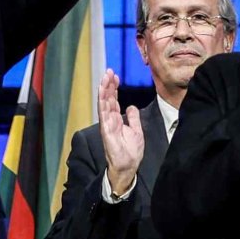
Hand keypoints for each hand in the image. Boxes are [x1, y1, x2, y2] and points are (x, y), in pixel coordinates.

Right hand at [98, 66, 146, 193]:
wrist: (128, 167)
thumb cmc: (131, 152)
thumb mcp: (136, 131)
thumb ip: (133, 119)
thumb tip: (131, 107)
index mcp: (116, 121)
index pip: (113, 101)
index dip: (113, 89)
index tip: (115, 76)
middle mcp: (110, 121)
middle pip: (107, 99)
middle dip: (108, 85)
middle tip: (109, 71)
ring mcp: (107, 125)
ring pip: (104, 104)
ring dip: (104, 90)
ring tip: (106, 77)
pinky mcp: (106, 130)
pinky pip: (103, 113)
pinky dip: (103, 102)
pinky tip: (103, 92)